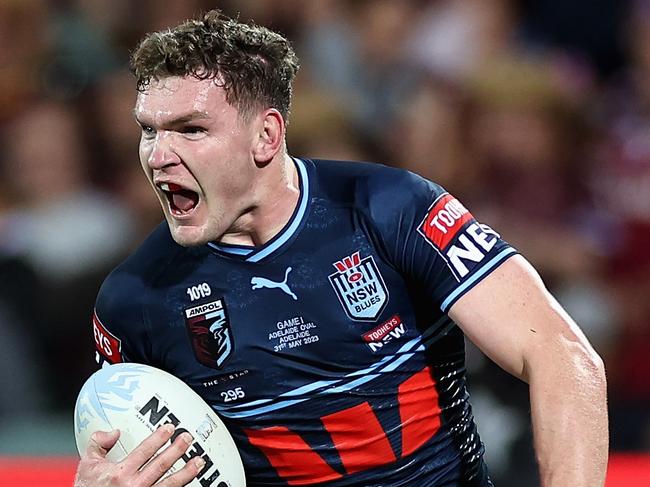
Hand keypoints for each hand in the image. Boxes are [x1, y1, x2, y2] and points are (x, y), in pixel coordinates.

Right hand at [74, 424, 204, 486]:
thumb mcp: (87, 467)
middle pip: (161, 465)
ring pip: (169, 484)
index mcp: (119, 473)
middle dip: (176, 450)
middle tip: (187, 438)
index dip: (159, 438)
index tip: (169, 428)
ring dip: (186, 473)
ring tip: (198, 462)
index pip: (144, 451)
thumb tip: (113, 431)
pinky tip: (189, 483)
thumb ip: (98, 444)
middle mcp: (132, 486)